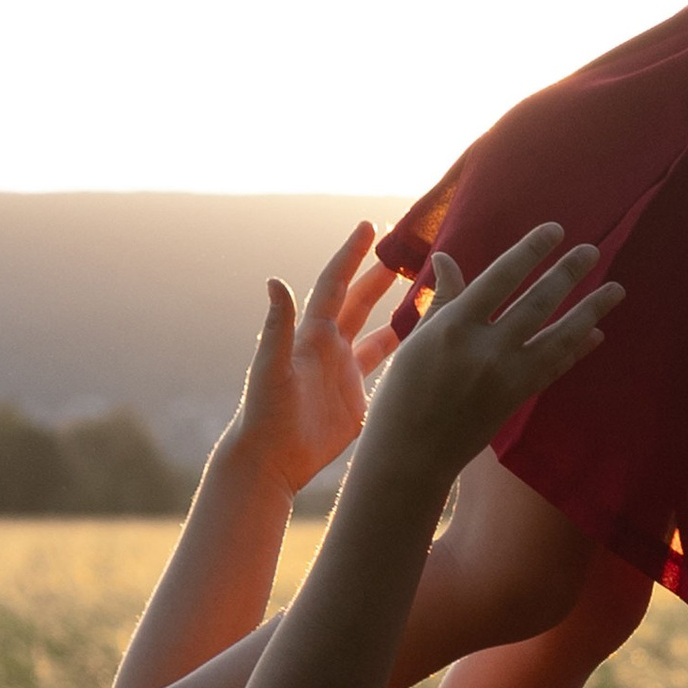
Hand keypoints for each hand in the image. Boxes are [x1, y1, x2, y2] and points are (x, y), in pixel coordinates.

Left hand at [232, 221, 399, 492]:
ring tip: (421, 294)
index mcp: (312, 334)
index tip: (371, 227)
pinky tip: (418, 347)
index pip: (336, 284)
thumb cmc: (266, 413)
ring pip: (375, 334)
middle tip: (404, 251)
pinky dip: (400, 356)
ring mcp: (344, 374)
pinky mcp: (356, 401)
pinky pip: (383, 371)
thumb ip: (278, 325)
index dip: (352, 254)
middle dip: (379, 275)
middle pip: (359, 301)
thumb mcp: (272, 366)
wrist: (271, 460)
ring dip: (394, 312)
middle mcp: (329, 348)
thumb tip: (274, 280)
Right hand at [361, 225, 620, 486]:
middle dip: (568, 274)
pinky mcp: (517, 399)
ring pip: (557, 336)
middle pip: (537, 302)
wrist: (413, 454)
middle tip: (592, 250)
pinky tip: (596, 333)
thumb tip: (447, 258)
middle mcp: (486, 349)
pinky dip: (576, 349)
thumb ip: (442, 300)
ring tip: (616, 290)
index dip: (530, 251)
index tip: (555, 231)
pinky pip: (554, 368)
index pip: (501, 277)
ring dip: (590, 311)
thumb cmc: (404, 393)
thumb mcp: (417, 340)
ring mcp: (506, 377)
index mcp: (455, 326)